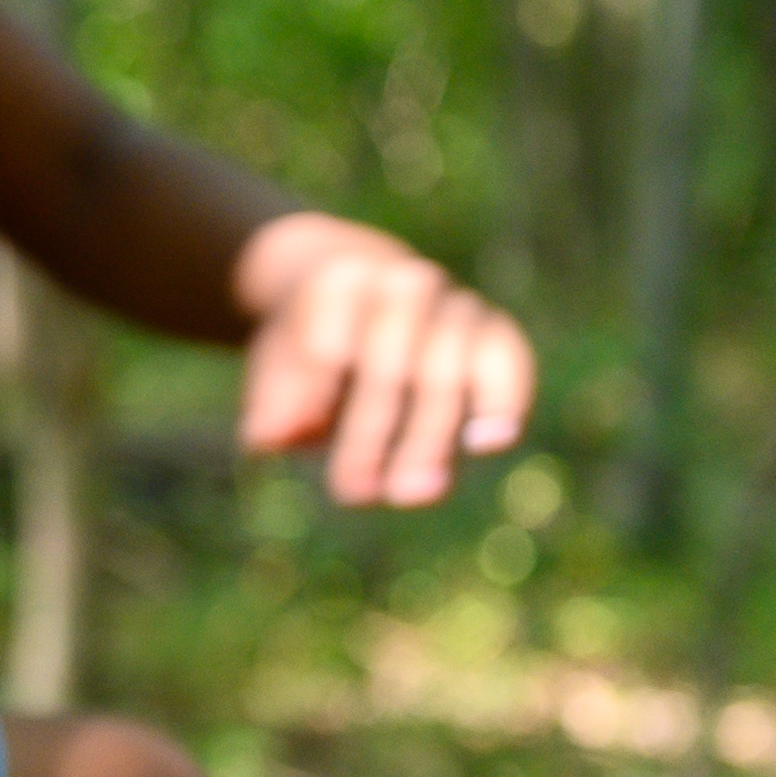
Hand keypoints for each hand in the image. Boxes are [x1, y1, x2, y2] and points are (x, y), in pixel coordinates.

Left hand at [228, 216, 530, 508]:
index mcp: (340, 281)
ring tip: (411, 495)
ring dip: (427, 440)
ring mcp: (456, 304)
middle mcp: (405, 283)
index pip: (324, 346)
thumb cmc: (315, 345)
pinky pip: (508, 363)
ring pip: (445, 374)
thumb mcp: (279, 366)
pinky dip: (505, 400)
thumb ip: (274, 399)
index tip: (292, 445)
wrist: (369, 293)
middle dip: (369, 436)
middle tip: (352, 495)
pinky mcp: (496, 332)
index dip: (310, 399)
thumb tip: (268, 439)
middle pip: (386, 367)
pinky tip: (486, 445)